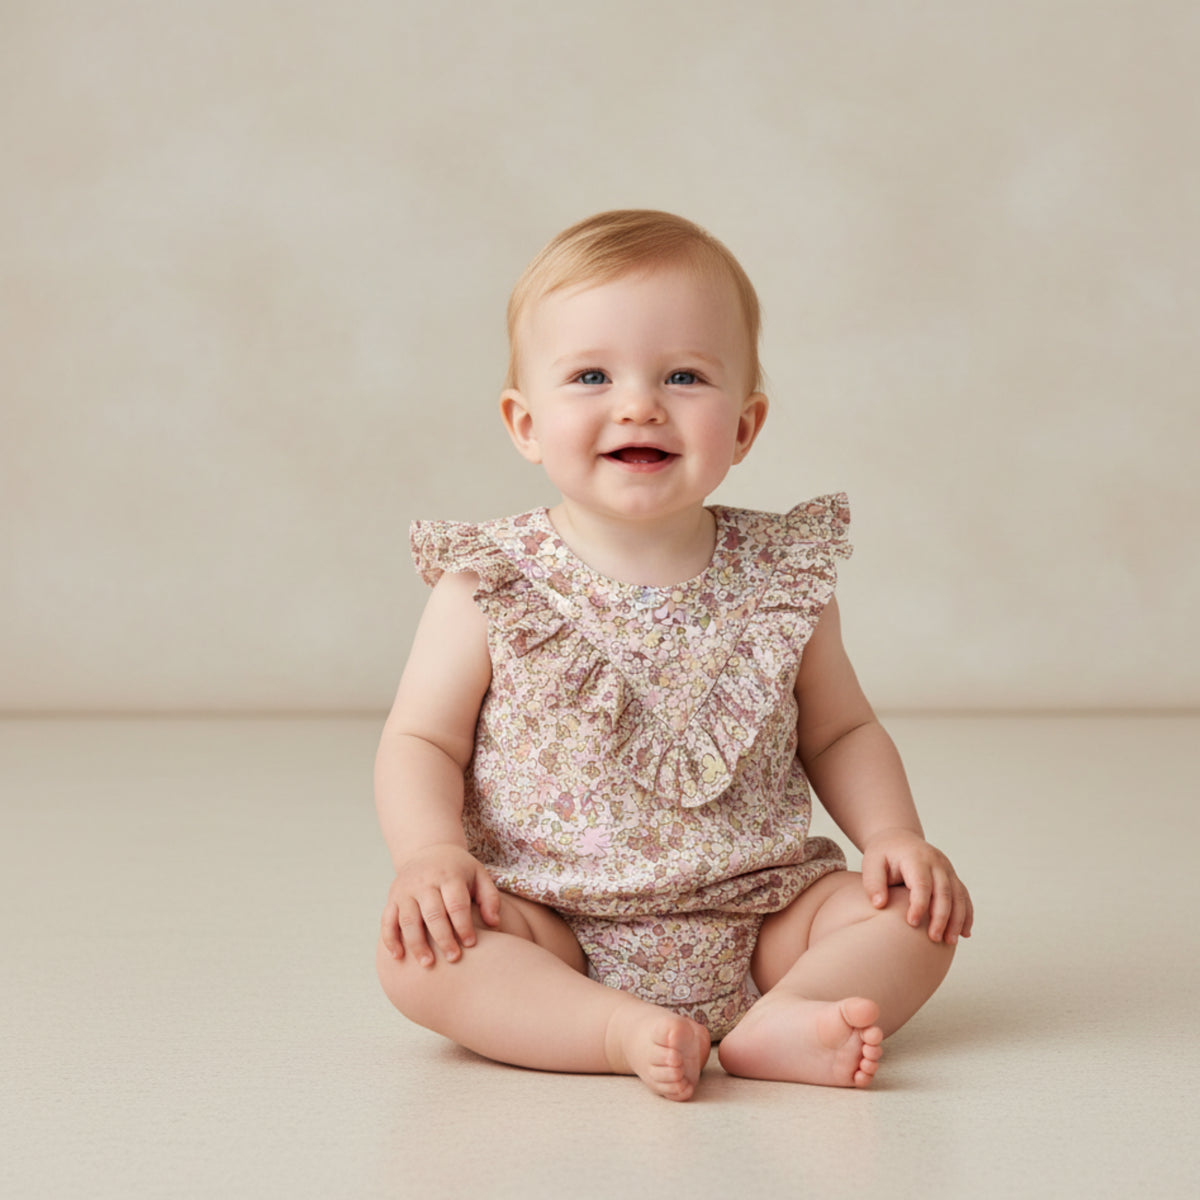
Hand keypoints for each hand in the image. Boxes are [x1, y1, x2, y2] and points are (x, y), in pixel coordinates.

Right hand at [381, 844, 501, 966]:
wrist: (429, 850)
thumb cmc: (459, 870)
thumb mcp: (479, 875)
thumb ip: (490, 898)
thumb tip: (494, 924)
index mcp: (449, 876)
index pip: (456, 904)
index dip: (463, 925)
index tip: (471, 944)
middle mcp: (425, 882)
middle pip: (433, 913)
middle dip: (443, 938)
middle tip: (453, 959)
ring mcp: (405, 890)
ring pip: (408, 919)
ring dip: (416, 943)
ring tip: (428, 964)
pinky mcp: (393, 898)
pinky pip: (387, 920)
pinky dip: (390, 939)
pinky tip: (398, 957)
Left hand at [860, 828, 973, 944]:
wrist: (898, 839)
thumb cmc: (883, 854)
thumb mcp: (871, 863)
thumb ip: (873, 883)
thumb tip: (879, 905)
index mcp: (915, 858)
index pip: (922, 884)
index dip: (919, 905)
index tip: (912, 924)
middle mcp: (936, 862)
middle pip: (944, 891)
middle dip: (941, 917)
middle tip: (934, 939)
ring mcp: (947, 869)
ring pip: (959, 895)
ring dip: (957, 920)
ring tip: (949, 941)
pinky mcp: (952, 876)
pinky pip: (964, 896)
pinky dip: (966, 914)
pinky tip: (964, 933)